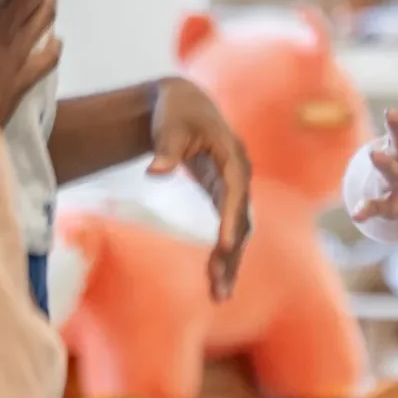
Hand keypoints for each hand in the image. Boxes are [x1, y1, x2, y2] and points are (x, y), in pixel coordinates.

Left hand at [147, 77, 251, 301]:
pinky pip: (228, 230)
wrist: (185, 103)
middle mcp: (239, 177)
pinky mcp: (223, 197)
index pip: (234, 193)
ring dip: (231, 261)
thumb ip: (166, 148)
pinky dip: (225, 253)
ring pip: (238, 231)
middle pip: (241, 220)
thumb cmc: (176, 112)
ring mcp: (233, 189)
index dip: (230, 220)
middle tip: (220, 285)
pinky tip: (216, 278)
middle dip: (232, 253)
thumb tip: (156, 171)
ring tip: (219, 294)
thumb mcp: (170, 124)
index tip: (226, 246)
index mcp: (232, 157)